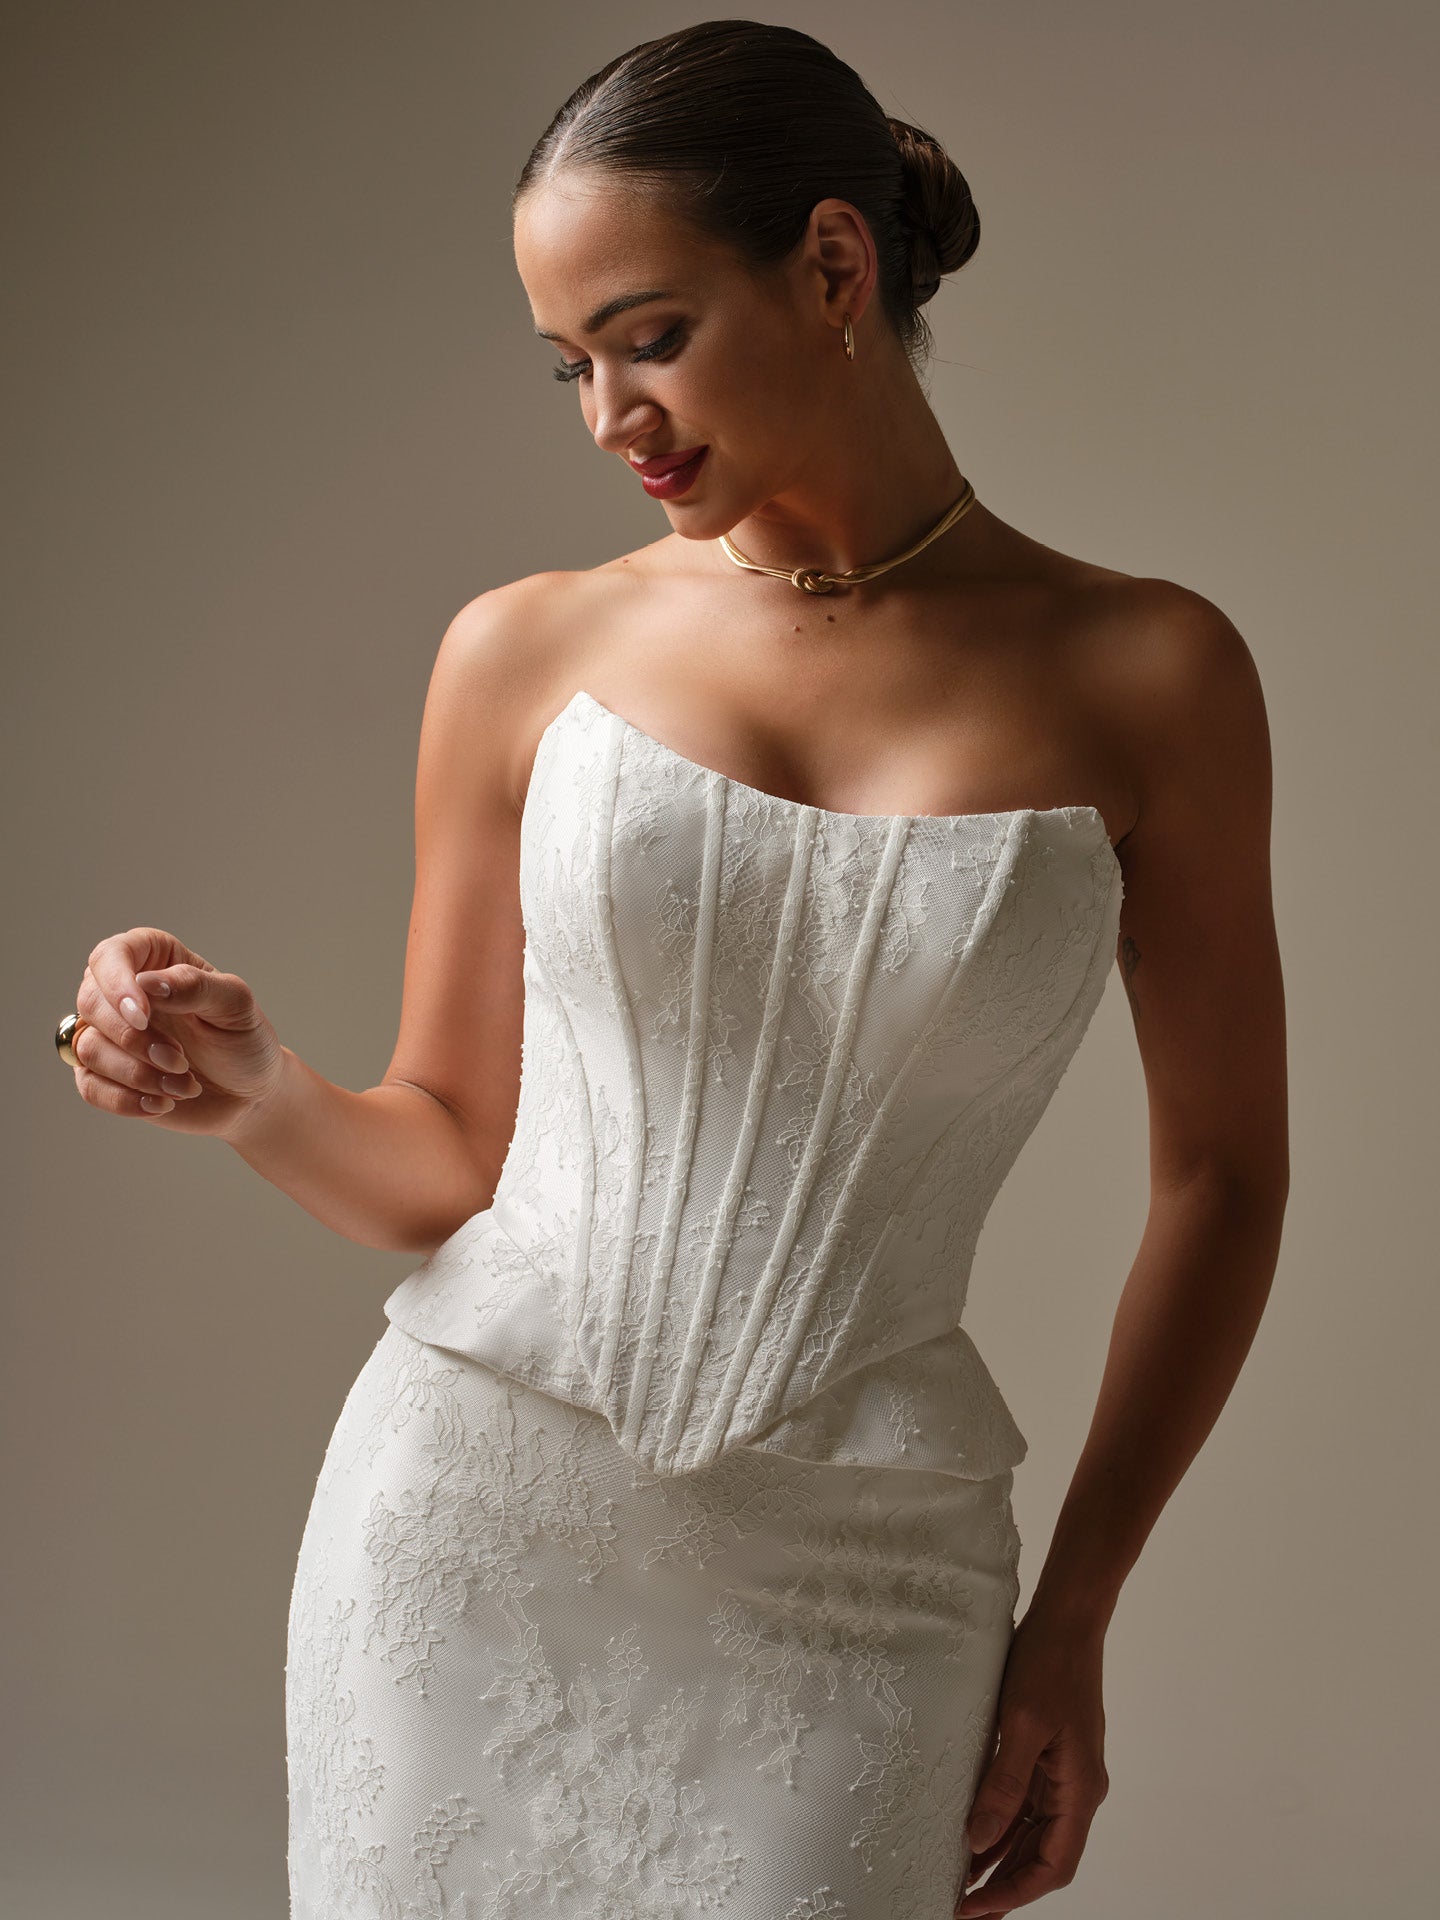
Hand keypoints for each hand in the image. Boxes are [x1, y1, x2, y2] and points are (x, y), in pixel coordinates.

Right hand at [66, 926, 285, 1138]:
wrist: (250, 1093)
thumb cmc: (243, 1040)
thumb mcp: (235, 1006)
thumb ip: (194, 986)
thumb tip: (146, 983)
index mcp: (153, 959)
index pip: (110, 956)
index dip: (117, 985)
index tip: (143, 1016)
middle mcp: (121, 993)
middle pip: (90, 1003)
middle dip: (135, 1039)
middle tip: (179, 1060)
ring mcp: (107, 1035)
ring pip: (87, 1048)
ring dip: (137, 1074)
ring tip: (183, 1084)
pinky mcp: (103, 1075)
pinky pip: (89, 1087)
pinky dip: (126, 1100)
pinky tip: (163, 1104)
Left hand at [955, 1608, 1110, 1914]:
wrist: (1068, 1617)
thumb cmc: (1049, 1662)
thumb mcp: (1022, 1724)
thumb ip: (1003, 1785)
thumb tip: (978, 1841)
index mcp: (1080, 1789)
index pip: (1052, 1864)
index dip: (1014, 1892)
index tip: (975, 1908)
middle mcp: (1078, 1789)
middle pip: (1044, 1855)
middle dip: (1005, 1884)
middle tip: (960, 1905)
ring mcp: (1066, 1772)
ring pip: (1034, 1832)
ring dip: (1000, 1857)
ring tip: (960, 1879)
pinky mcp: (1051, 1754)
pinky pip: (1028, 1803)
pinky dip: (1002, 1823)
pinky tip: (973, 1835)